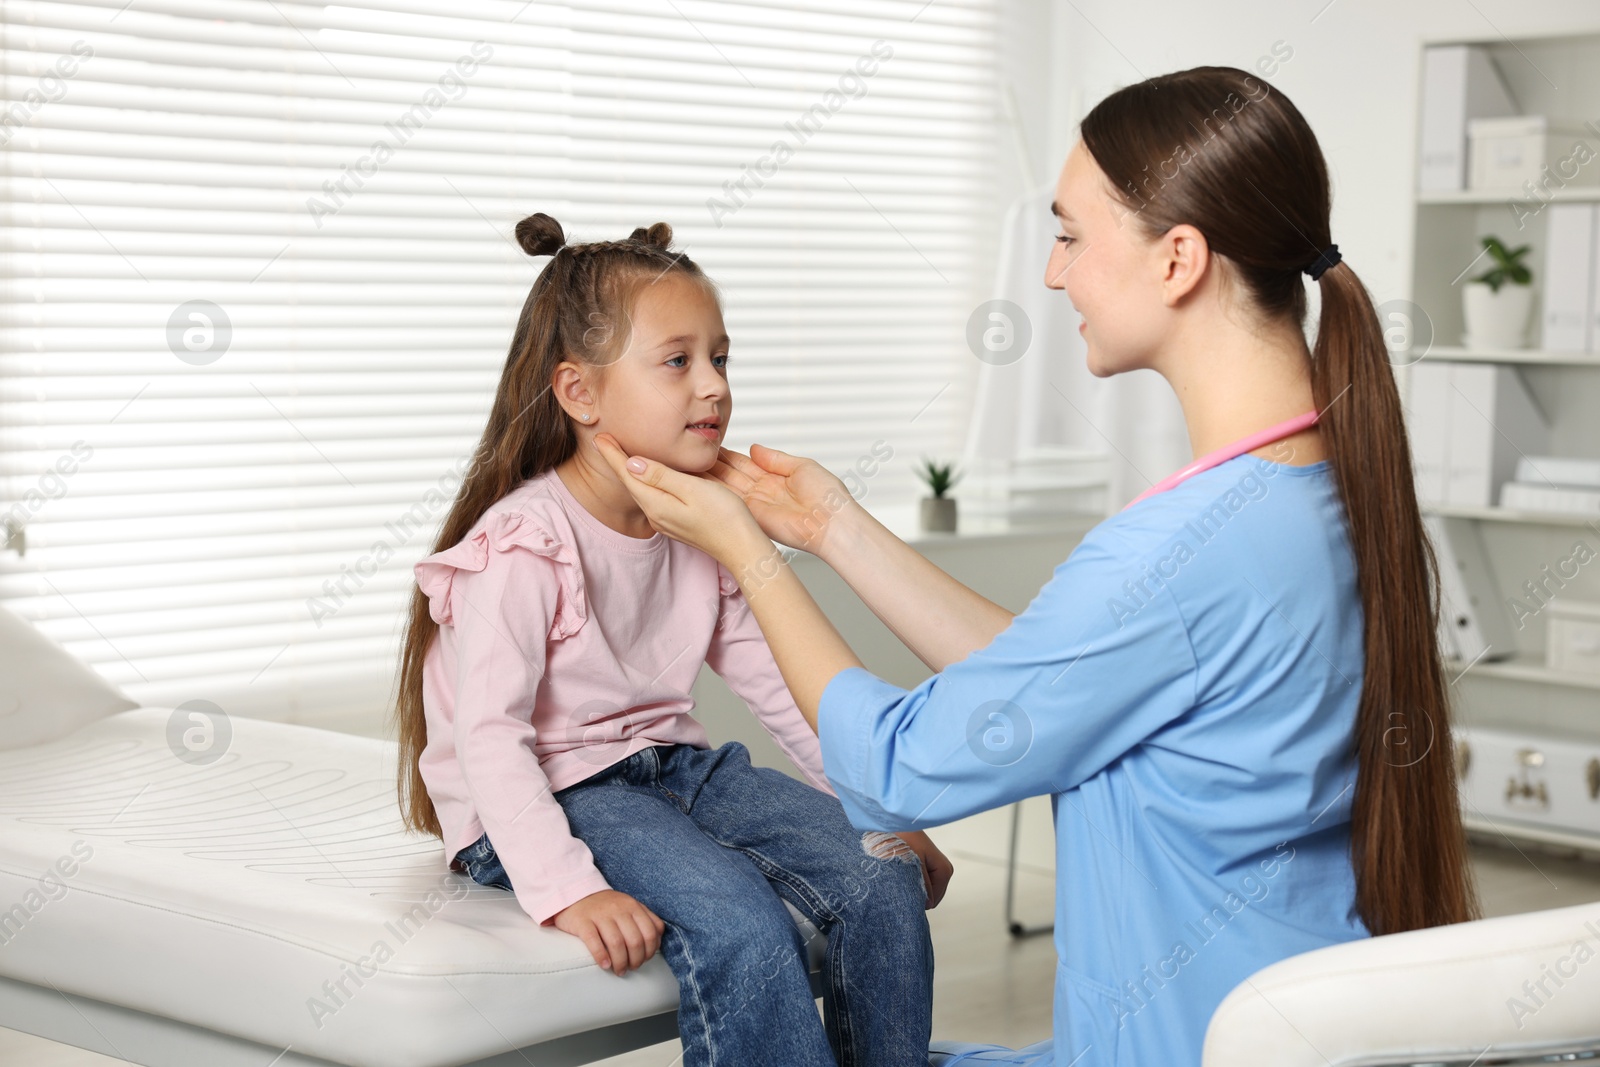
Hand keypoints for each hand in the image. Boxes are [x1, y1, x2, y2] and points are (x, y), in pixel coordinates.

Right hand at [552, 889, 666, 975]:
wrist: (576, 893)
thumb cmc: (606, 906)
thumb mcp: (629, 906)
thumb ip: (645, 918)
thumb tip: (657, 940)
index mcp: (633, 906)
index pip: (650, 932)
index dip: (651, 951)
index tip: (644, 959)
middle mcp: (618, 909)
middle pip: (635, 941)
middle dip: (636, 960)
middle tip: (631, 967)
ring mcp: (600, 915)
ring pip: (616, 943)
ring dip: (620, 962)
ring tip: (619, 970)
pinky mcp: (582, 921)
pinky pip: (593, 942)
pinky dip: (601, 956)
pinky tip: (604, 965)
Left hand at [592, 433, 766, 565]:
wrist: (743, 548)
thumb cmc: (726, 517)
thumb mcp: (693, 489)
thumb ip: (662, 475)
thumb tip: (632, 463)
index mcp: (657, 504)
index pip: (627, 474)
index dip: (613, 454)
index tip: (600, 436)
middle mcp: (657, 515)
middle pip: (631, 483)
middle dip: (618, 461)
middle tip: (605, 439)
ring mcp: (666, 522)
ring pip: (643, 490)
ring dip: (632, 472)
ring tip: (622, 453)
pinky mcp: (678, 523)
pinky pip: (656, 497)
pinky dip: (649, 482)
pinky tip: (651, 474)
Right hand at [706, 443, 859, 556]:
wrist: (833, 522)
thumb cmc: (827, 496)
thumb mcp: (801, 466)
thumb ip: (775, 458)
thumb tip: (753, 447)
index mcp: (775, 477)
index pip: (744, 463)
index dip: (727, 455)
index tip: (710, 445)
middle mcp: (762, 491)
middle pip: (731, 475)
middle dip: (713, 464)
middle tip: (692, 452)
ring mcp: (755, 504)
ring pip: (726, 487)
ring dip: (708, 476)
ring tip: (688, 463)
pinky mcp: (752, 516)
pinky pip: (729, 501)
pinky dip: (714, 492)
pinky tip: (698, 480)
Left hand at [890, 830, 954, 908]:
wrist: (898, 823)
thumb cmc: (904, 841)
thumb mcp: (912, 865)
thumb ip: (922, 885)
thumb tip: (928, 904)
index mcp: (945, 870)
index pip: (933, 900)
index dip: (917, 897)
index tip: (903, 884)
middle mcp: (946, 870)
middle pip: (932, 897)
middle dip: (917, 892)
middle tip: (901, 878)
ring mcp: (941, 868)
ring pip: (928, 891)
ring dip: (914, 885)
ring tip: (902, 871)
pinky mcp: (933, 866)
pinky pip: (925, 883)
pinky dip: (914, 880)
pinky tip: (905, 869)